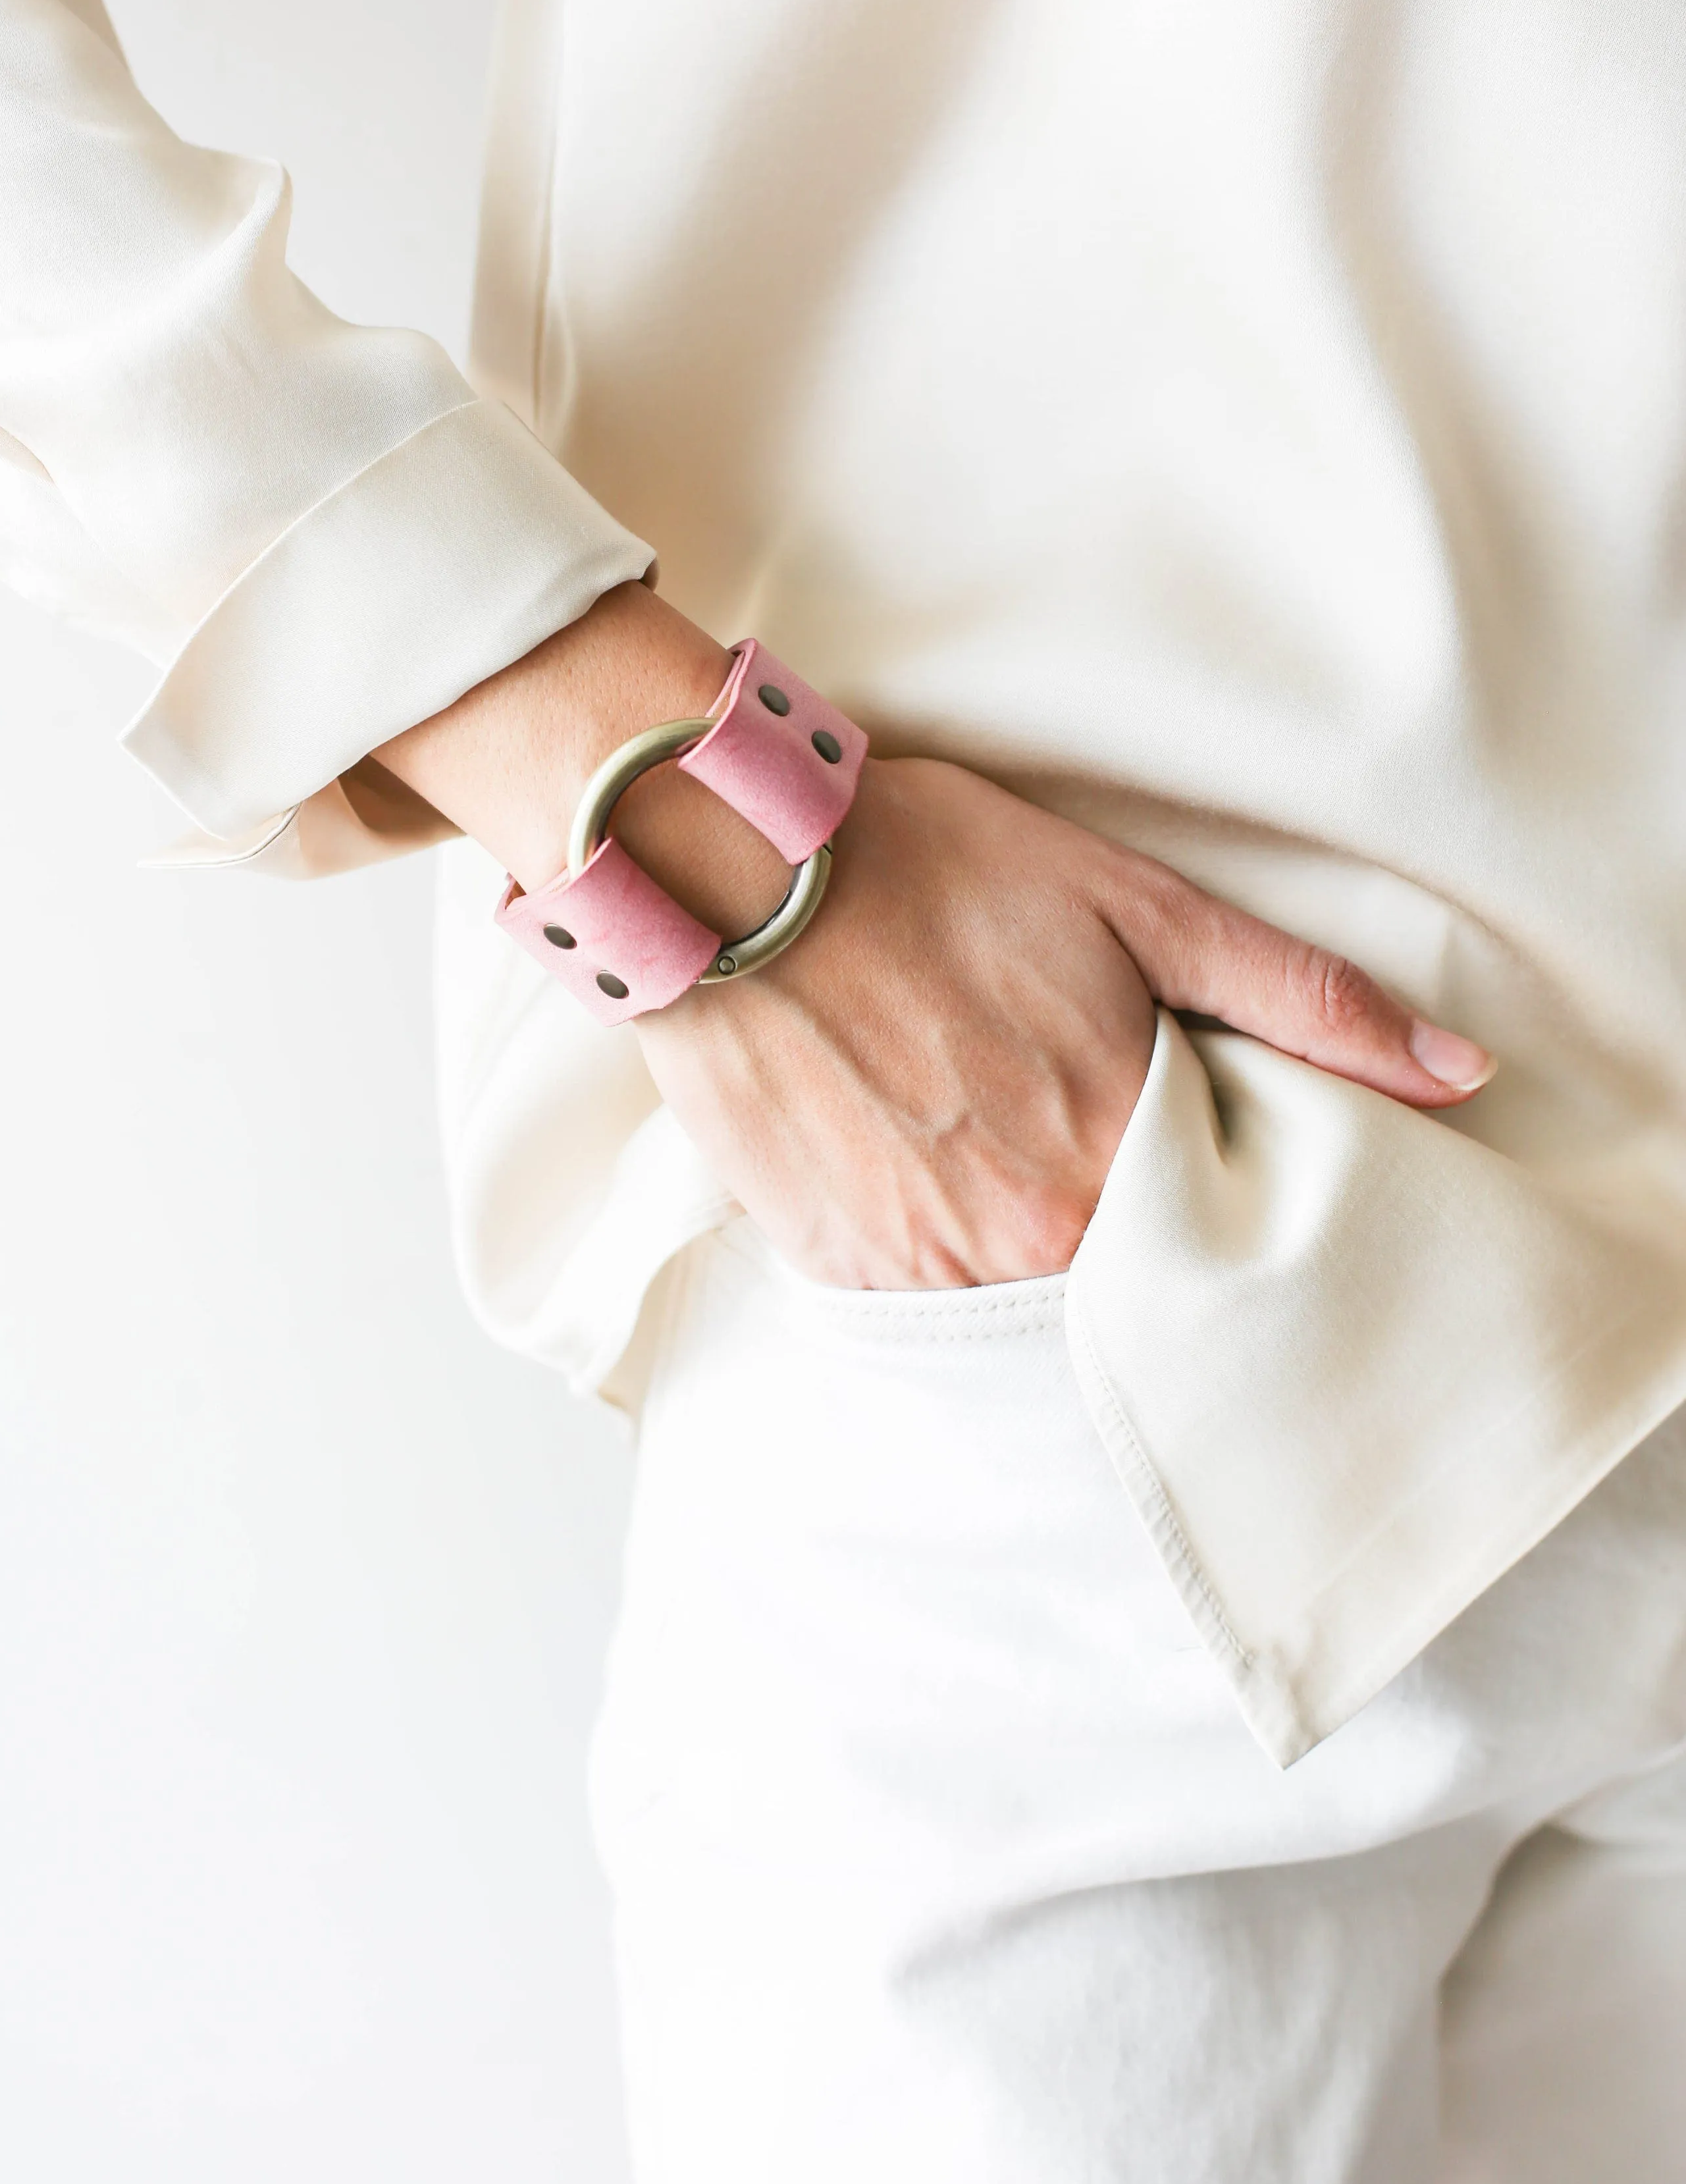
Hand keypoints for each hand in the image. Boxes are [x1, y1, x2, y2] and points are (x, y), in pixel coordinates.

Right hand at [372, 587, 1493, 1292]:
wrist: (727, 870)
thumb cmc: (930, 869)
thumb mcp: (1137, 906)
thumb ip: (1302, 1001)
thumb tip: (1456, 1076)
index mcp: (1113, 1162)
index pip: (1221, 1265)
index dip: (1224, 1227)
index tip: (1214, 1191)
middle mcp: (1019, 1245)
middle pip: (1119, 1301)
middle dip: (1134, 1256)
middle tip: (1098, 1165)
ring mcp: (916, 1269)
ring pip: (1017, 1315)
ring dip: (1033, 1261)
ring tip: (1009, 1164)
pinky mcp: (829, 1266)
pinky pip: (917, 1309)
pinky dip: (941, 1262)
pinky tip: (931, 1177)